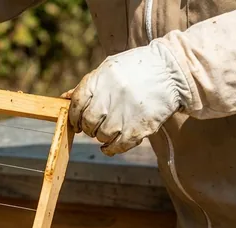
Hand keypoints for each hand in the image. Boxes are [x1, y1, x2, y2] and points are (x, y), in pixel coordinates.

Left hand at [66, 42, 190, 155]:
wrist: (173, 71)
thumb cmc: (137, 69)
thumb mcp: (109, 69)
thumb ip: (87, 85)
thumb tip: (63, 98)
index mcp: (99, 80)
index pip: (76, 103)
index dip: (73, 116)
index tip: (76, 122)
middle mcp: (109, 97)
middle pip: (88, 121)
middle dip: (88, 127)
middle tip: (94, 126)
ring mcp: (123, 114)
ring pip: (101, 135)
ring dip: (101, 136)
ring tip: (109, 130)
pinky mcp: (138, 128)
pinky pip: (117, 146)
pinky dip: (110, 149)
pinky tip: (109, 146)